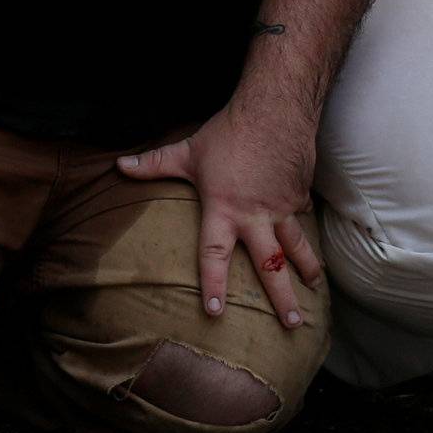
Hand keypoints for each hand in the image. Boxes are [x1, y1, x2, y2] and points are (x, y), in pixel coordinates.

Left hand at [117, 101, 322, 329]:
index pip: (213, 255)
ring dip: (306, 273)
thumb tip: (119, 167)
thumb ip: (154, 165)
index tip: (215, 313)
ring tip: (312, 293)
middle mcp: (255, 216)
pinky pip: (303, 218)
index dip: (212, 284)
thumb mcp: (188, 151)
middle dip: (281, 297)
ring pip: (297, 248)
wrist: (274, 108)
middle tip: (292, 324)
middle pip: (270, 265)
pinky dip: (307, 232)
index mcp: (223, 210)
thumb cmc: (229, 131)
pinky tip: (313, 247)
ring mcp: (282, 207)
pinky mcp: (300, 194)